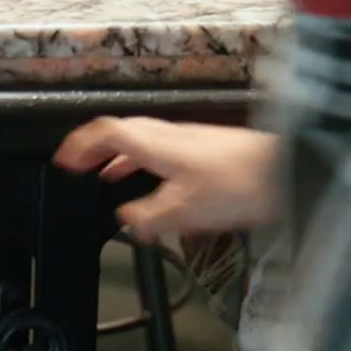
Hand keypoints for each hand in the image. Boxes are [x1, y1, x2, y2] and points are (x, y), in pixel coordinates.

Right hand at [54, 118, 279, 242]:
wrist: (287, 172)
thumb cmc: (236, 186)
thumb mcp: (183, 211)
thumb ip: (148, 217)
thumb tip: (127, 218)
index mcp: (156, 144)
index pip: (107, 132)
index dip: (80, 145)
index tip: (64, 160)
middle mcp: (171, 136)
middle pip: (124, 133)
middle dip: (97, 150)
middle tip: (80, 167)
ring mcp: (192, 141)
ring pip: (146, 143)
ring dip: (122, 158)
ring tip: (110, 178)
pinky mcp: (209, 151)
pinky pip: (165, 153)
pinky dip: (148, 166)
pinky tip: (157, 188)